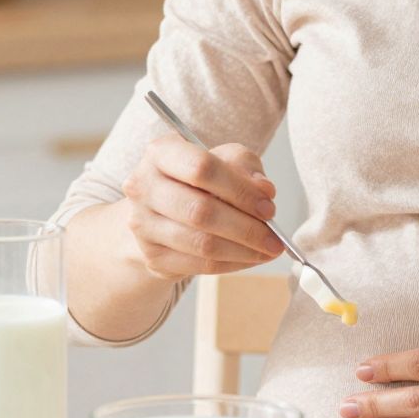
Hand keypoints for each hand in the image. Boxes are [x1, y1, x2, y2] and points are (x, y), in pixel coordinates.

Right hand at [121, 134, 281, 279]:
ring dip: (244, 250)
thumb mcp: (224, 159)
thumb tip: (265, 191)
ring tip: (269, 249)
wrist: (162, 211)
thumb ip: (245, 166)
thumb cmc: (198, 180)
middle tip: (275, 237)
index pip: (202, 168)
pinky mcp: (153, 256)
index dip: (240, 190)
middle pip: (201, 211)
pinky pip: (200, 265)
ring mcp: (143, 224)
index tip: (269, 206)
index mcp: (161, 152)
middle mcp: (143, 187)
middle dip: (246, 227)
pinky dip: (233, 264)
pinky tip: (251, 257)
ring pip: (202, 243)